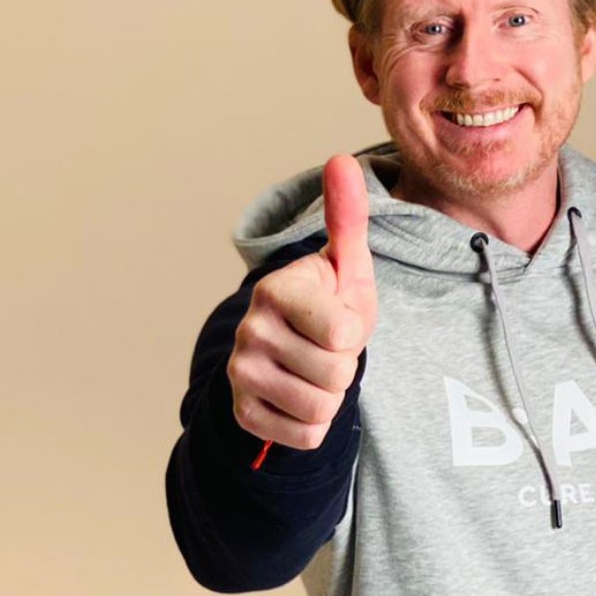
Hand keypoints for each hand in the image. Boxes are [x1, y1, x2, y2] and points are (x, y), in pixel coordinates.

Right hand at [228, 154, 375, 450]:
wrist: (295, 351)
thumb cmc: (329, 303)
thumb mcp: (348, 265)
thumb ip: (347, 217)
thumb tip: (342, 159)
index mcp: (277, 290)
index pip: (342, 336)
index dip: (355, 331)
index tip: (339, 315)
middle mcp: (249, 330)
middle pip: (336, 374)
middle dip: (346, 365)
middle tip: (329, 346)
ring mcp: (241, 374)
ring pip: (321, 408)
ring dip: (332, 394)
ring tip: (317, 368)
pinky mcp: (243, 414)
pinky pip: (305, 435)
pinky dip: (314, 424)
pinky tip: (301, 395)